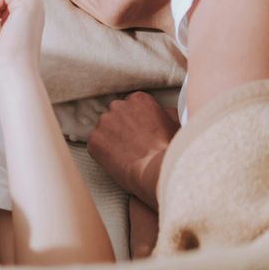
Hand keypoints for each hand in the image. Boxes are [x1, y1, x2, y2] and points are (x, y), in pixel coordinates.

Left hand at [88, 91, 179, 206]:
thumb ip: (164, 112)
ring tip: (126, 155)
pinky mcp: (94, 140)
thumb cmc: (169, 149)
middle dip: (121, 128)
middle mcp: (118, 106)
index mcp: (138, 99)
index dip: (135, 122)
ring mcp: (104, 122)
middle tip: (132, 145)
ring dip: (111, 140)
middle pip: (115, 115)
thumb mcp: (174, 123)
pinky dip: (102, 154)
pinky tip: (116, 162)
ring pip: (104, 130)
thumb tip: (164, 112)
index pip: (130, 107)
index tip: (140, 134)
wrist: (156, 170)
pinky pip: (95, 146)